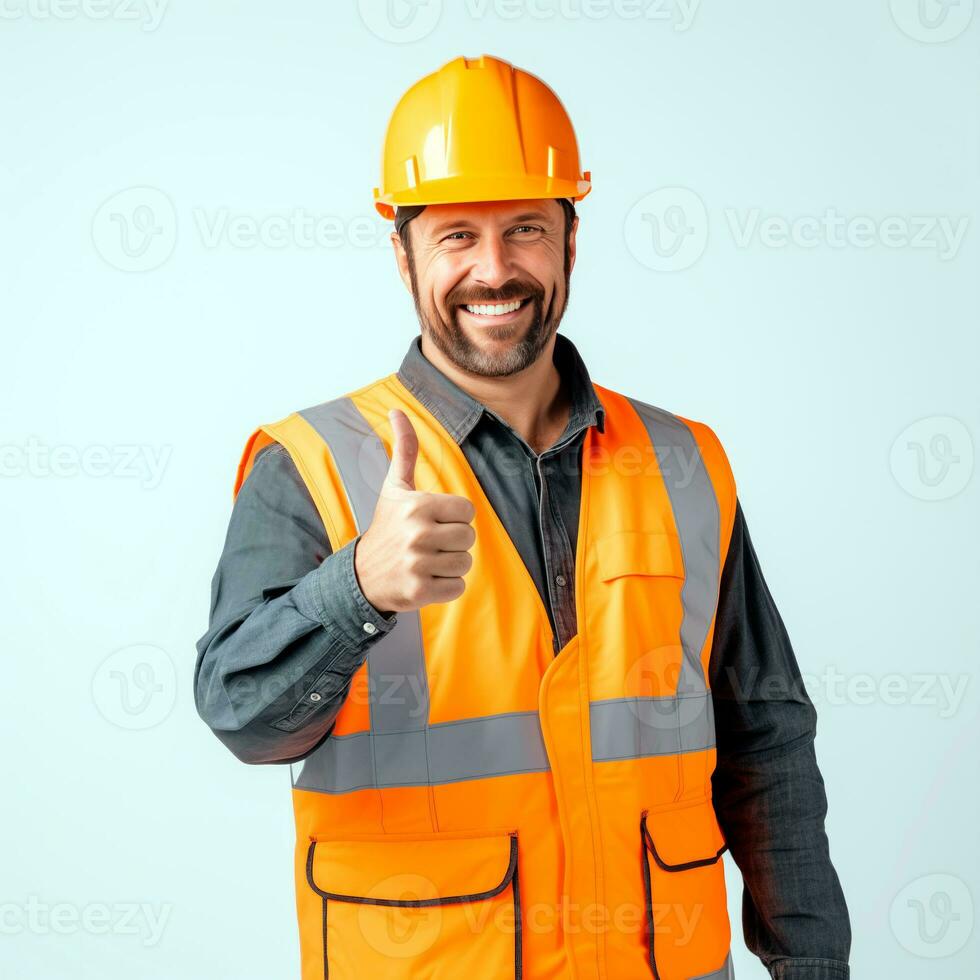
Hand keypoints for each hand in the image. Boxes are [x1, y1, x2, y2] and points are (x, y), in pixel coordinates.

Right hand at [353, 408, 475, 613]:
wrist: (362, 575)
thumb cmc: (386, 526)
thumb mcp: (394, 487)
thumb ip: (405, 449)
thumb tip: (397, 410)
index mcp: (417, 506)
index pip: (468, 512)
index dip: (455, 518)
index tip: (433, 522)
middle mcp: (417, 533)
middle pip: (468, 538)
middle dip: (454, 542)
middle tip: (429, 544)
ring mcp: (418, 564)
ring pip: (466, 563)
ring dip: (451, 565)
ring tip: (428, 561)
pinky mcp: (420, 591)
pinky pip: (458, 587)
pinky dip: (447, 587)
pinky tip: (426, 579)